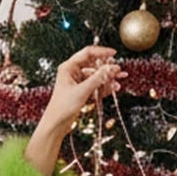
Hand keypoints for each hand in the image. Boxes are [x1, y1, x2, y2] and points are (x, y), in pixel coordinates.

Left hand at [25, 46, 124, 173]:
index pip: (87, 53)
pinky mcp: (82, 91)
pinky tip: (114, 88)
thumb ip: (98, 78)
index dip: (101, 52)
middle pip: (93, 65)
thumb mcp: (82, 91)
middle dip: (107, 68)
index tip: (113, 54)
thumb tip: (111, 68)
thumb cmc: (63, 107)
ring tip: (119, 80)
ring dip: (107, 78)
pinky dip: (104, 87)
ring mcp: (78, 82)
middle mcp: (73, 72)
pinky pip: (95, 86)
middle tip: (119, 71)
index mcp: (69, 67)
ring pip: (96, 76)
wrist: (56, 124)